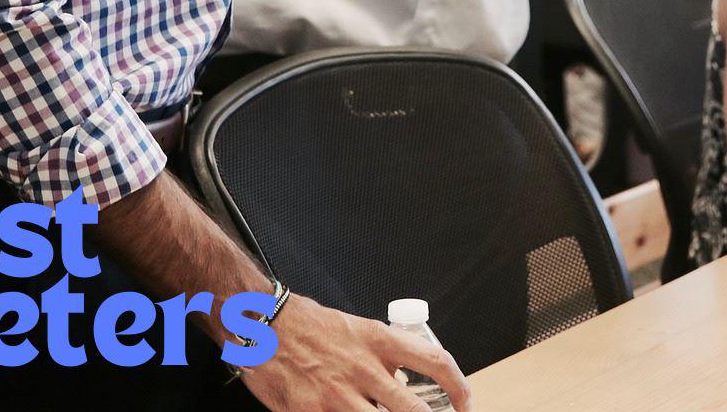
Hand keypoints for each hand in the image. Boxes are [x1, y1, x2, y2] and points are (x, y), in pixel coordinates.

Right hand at [240, 295, 471, 411]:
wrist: (261, 324)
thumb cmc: (307, 326)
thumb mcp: (355, 330)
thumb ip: (382, 358)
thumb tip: (405, 387)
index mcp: (379, 340)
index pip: (435, 362)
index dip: (459, 387)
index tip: (466, 403)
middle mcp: (365, 368)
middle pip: (414, 411)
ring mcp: (339, 395)